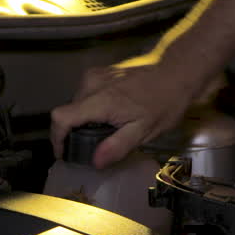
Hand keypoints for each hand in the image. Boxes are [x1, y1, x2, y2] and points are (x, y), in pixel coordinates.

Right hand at [50, 53, 210, 168]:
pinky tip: (110, 114)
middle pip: (68, 112)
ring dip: (83, 120)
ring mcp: (95, 75)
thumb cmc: (164, 102)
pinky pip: (85, 94)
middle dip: (74, 131)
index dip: (57, 138)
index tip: (64, 153)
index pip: (61, 117)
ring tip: (105, 129)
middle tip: (92, 146)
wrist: (177, 72)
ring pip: (76, 103)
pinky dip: (91, 108)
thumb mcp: (144, 131)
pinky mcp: (100, 72)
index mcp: (100, 100)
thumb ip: (117, 146)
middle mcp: (92, 84)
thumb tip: (95, 162)